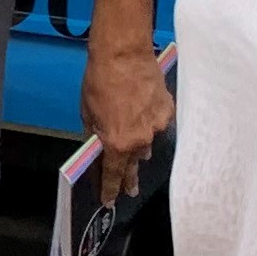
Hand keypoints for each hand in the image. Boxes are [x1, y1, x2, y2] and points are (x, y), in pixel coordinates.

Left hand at [80, 39, 174, 205]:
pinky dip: (150, 124)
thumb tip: (99, 151)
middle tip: (130, 190)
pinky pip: (158, 126)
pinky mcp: (168, 112)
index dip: (111, 189)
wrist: (124, 54)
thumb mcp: (88, 114)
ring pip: (147, 144)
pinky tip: (144, 115)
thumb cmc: (99, 81)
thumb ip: (96, 137)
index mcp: (117, 144)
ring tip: (134, 144)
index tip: (109, 201)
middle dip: (130, 178)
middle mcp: (140, 141)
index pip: (114, 175)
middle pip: (134, 165)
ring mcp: (157, 127)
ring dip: (140, 146)